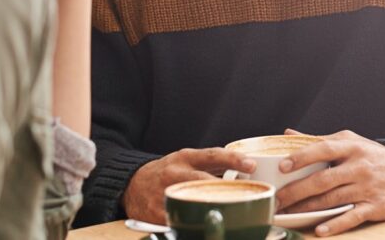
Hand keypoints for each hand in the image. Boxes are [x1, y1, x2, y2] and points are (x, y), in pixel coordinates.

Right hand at [123, 148, 256, 223]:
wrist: (133, 183)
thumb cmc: (168, 171)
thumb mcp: (187, 160)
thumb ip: (213, 165)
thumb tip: (245, 171)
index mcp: (185, 158)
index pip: (212, 155)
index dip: (233, 159)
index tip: (251, 165)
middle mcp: (175, 173)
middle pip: (203, 180)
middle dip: (225, 189)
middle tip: (245, 196)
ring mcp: (165, 193)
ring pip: (191, 203)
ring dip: (211, 210)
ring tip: (229, 217)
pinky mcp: (157, 214)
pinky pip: (178, 220)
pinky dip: (193, 226)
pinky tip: (207, 229)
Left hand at [274, 129, 384, 236]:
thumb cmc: (375, 156)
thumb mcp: (351, 142)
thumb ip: (320, 140)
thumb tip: (288, 133)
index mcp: (351, 147)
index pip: (322, 149)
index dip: (301, 157)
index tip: (282, 166)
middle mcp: (359, 167)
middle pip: (323, 179)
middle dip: (296, 190)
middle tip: (277, 198)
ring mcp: (367, 187)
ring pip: (332, 199)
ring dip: (307, 208)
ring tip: (288, 213)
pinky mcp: (375, 207)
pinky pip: (351, 217)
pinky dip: (335, 224)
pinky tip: (319, 229)